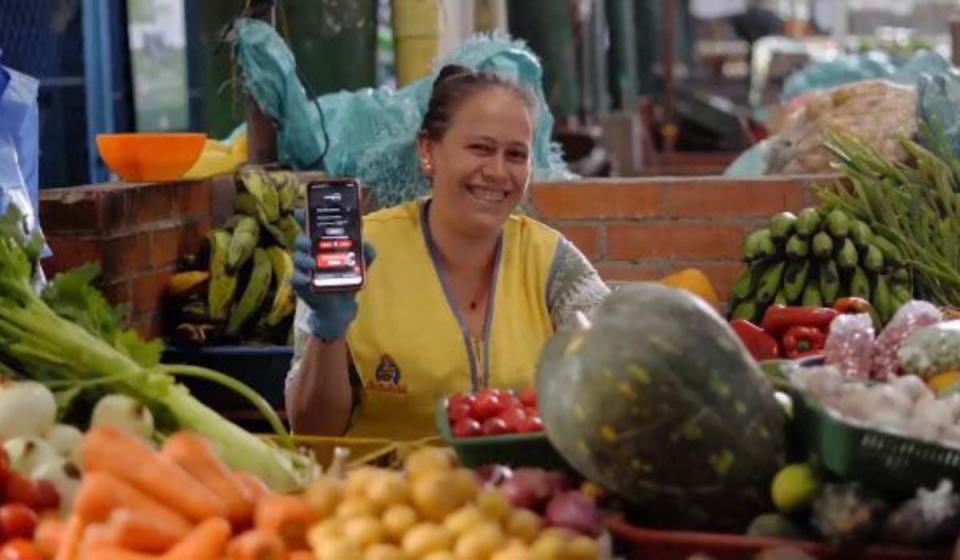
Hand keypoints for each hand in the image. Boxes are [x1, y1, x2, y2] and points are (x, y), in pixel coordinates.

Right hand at [290, 211, 375, 339]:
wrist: (342, 306)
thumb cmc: (347, 278)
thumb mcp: (362, 263)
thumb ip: (367, 252)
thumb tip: (368, 244)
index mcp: (321, 245)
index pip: (310, 227)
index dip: (304, 217)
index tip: (300, 211)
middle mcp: (310, 254)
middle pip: (300, 241)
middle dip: (302, 239)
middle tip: (309, 243)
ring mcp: (303, 269)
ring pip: (296, 258)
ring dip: (302, 259)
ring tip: (312, 264)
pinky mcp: (300, 285)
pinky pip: (295, 279)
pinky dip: (300, 278)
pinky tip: (307, 280)